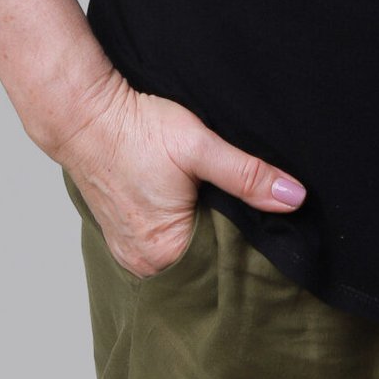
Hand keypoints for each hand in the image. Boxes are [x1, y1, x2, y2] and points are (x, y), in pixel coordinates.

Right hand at [52, 77, 307, 278]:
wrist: (84, 114)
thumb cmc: (135, 130)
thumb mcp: (199, 147)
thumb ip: (248, 175)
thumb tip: (294, 198)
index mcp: (163, 254)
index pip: (223, 264)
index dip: (249, 245)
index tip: (271, 227)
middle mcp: (143, 264)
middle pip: (204, 261)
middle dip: (227, 239)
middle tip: (247, 210)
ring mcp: (129, 252)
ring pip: (185, 250)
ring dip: (203, 231)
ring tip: (215, 203)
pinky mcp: (123, 236)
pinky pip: (164, 242)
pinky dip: (181, 227)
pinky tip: (191, 205)